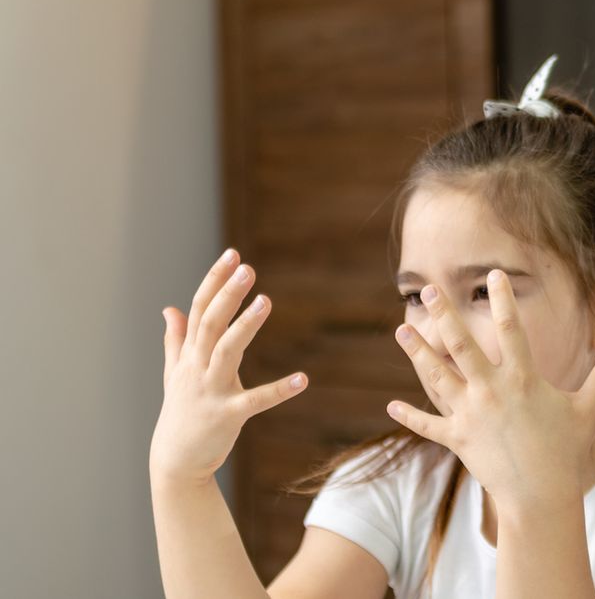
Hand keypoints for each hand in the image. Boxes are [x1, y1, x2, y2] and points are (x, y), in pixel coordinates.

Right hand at [149, 249, 307, 485]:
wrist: (176, 461)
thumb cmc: (180, 412)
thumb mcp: (175, 373)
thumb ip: (175, 340)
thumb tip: (168, 309)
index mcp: (189, 354)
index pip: (200, 309)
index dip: (214, 281)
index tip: (232, 254)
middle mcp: (196, 367)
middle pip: (210, 324)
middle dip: (227, 294)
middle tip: (247, 267)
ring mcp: (210, 391)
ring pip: (226, 352)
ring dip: (245, 326)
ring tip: (266, 301)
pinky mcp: (227, 415)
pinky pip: (255, 401)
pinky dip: (279, 390)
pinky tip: (303, 379)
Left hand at [386, 269, 594, 509]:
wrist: (540, 496)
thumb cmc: (567, 449)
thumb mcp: (588, 408)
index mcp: (523, 380)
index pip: (510, 330)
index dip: (502, 300)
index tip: (494, 275)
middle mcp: (492, 392)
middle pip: (462, 345)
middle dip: (444, 315)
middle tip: (429, 289)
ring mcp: (470, 415)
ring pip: (437, 377)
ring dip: (417, 352)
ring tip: (402, 329)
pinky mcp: (457, 439)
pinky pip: (428, 425)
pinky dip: (410, 417)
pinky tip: (391, 407)